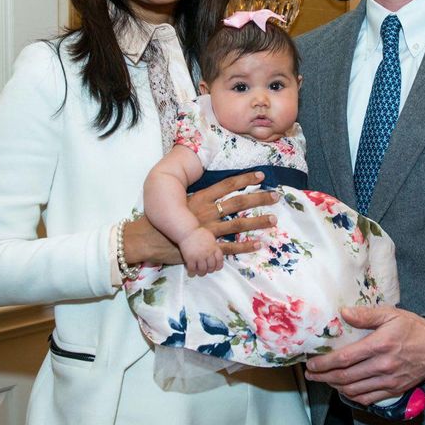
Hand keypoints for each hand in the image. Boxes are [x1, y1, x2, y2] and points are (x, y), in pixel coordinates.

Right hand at [124, 171, 277, 265]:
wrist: (147, 238)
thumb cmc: (161, 219)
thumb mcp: (180, 202)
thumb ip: (197, 199)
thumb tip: (213, 195)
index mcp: (200, 198)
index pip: (227, 186)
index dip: (245, 180)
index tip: (261, 176)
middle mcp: (207, 212)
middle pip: (238, 203)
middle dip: (259, 199)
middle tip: (276, 196)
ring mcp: (208, 231)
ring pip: (238, 225)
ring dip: (257, 222)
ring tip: (273, 220)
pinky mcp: (206, 248)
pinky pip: (229, 248)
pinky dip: (244, 247)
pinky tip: (258, 244)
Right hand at [179, 227, 223, 275]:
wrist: (187, 231)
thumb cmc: (197, 232)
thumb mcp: (210, 237)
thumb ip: (214, 245)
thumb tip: (216, 250)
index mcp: (214, 247)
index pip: (220, 260)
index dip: (218, 266)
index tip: (216, 268)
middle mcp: (208, 253)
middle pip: (211, 267)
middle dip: (209, 270)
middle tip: (207, 271)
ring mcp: (199, 257)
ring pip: (203, 270)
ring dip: (201, 273)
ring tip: (199, 273)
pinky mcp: (190, 259)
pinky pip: (192, 269)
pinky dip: (192, 273)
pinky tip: (191, 273)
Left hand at [304, 306, 424, 404]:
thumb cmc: (412, 328)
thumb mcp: (390, 314)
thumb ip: (366, 314)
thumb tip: (343, 313)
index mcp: (380, 345)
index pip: (345, 358)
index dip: (325, 363)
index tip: (312, 363)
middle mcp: (383, 365)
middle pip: (346, 376)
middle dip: (324, 377)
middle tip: (311, 375)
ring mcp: (388, 380)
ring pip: (354, 389)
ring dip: (335, 387)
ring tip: (324, 380)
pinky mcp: (394, 390)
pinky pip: (368, 399)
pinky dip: (352, 396)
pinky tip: (343, 389)